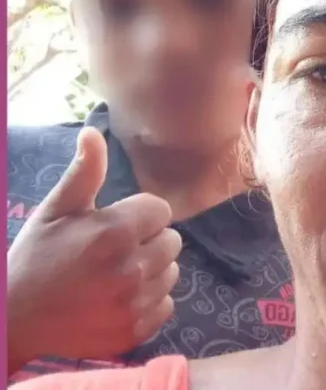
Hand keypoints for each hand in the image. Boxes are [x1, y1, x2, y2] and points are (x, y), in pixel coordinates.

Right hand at [7, 127, 180, 372]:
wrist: (16, 318)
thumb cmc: (36, 257)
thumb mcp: (56, 210)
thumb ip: (85, 173)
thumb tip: (95, 132)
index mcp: (116, 232)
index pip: (161, 210)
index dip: (140, 214)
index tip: (115, 224)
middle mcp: (133, 267)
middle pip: (172, 241)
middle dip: (149, 240)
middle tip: (114, 250)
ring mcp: (136, 302)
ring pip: (172, 272)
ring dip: (152, 270)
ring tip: (116, 274)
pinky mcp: (137, 330)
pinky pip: (166, 304)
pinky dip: (149, 301)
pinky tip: (120, 298)